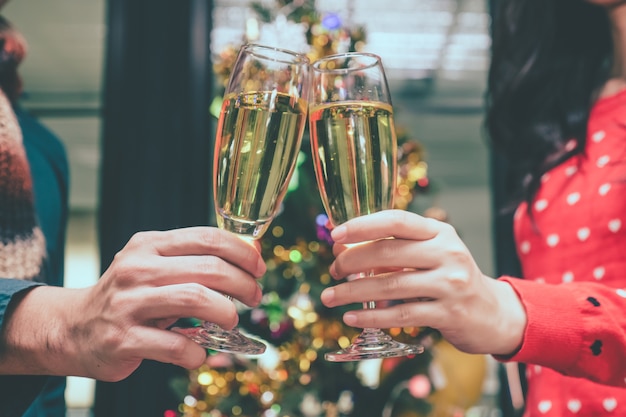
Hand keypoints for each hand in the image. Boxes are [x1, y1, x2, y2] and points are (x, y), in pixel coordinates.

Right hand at [0, 227, 265, 380]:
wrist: (73, 328)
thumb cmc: (128, 295)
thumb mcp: (154, 266)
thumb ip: (193, 260)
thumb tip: (250, 257)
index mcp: (150, 246)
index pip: (208, 238)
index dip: (242, 251)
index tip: (258, 267)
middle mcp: (137, 269)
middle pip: (208, 269)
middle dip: (242, 284)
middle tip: (253, 297)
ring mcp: (128, 304)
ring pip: (195, 299)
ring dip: (225, 312)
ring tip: (231, 320)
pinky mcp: (123, 339)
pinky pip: (175, 345)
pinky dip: (197, 352)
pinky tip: (199, 353)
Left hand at [320, 210, 526, 355]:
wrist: (492, 313)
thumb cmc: (450, 278)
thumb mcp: (429, 254)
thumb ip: (392, 248)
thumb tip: (342, 248)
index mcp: (439, 232)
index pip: (396, 220)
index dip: (362, 225)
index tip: (335, 234)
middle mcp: (447, 253)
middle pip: (388, 251)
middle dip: (351, 261)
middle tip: (332, 271)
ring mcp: (450, 284)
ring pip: (391, 285)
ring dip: (353, 292)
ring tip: (330, 297)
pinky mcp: (449, 314)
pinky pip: (402, 315)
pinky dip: (372, 317)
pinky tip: (351, 319)